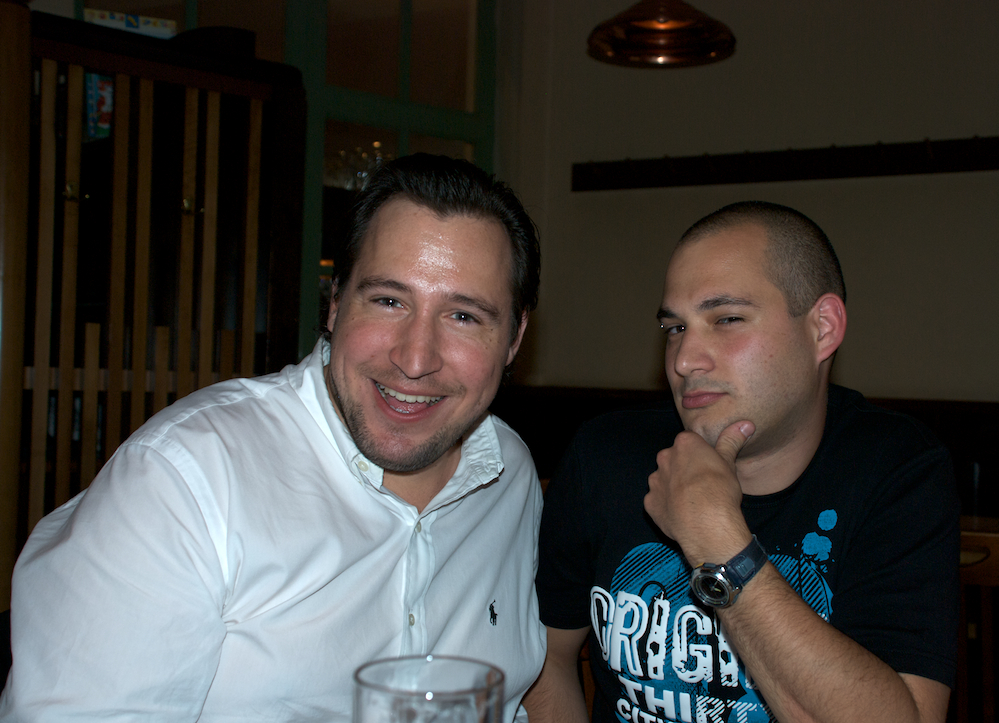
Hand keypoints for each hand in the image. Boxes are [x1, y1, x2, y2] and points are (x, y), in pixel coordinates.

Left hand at [644, 420, 755, 565]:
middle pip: (674, 459)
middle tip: (702, 484)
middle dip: (684, 468)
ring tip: (692, 501)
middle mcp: (665, 458)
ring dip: (673, 486)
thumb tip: (745, 424)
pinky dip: (667, 505)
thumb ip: (731, 441)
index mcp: (684, 444)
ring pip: (664, 479)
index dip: (700, 454)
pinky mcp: (650, 502)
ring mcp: (655, 481)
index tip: (709, 465)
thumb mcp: (729, 462)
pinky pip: (658, 500)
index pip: (690, 442)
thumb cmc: (719, 491)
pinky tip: (681, 513)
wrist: (706, 525)